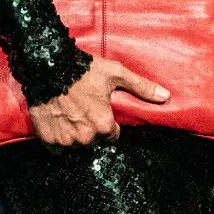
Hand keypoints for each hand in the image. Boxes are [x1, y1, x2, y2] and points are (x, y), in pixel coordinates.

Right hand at [27, 57, 168, 147]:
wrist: (47, 65)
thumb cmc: (83, 69)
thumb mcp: (115, 73)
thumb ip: (141, 87)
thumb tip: (166, 97)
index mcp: (103, 125)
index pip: (112, 135)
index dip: (107, 123)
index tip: (99, 110)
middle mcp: (85, 136)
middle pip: (93, 141)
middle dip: (90, 129)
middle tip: (83, 110)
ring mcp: (65, 139)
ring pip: (74, 145)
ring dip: (73, 135)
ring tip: (69, 115)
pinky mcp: (47, 138)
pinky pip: (56, 148)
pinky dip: (57, 138)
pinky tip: (57, 122)